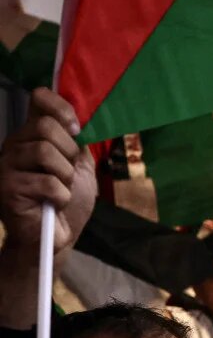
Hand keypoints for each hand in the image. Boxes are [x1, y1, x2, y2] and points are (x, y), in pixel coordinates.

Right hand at [0, 88, 95, 257]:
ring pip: (44, 151)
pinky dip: (60, 196)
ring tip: (60, 190)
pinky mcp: (6, 189)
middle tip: (66, 174)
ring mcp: (6, 166)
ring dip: (64, 176)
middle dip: (67, 153)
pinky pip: (47, 182)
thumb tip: (81, 117)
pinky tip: (52, 204)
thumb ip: (77, 142)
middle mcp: (14, 146)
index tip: (76, 130)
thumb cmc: (66, 202)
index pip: (39, 99)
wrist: (55, 238)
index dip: (61, 108)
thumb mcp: (79, 166)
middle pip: (45, 126)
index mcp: (31, 136)